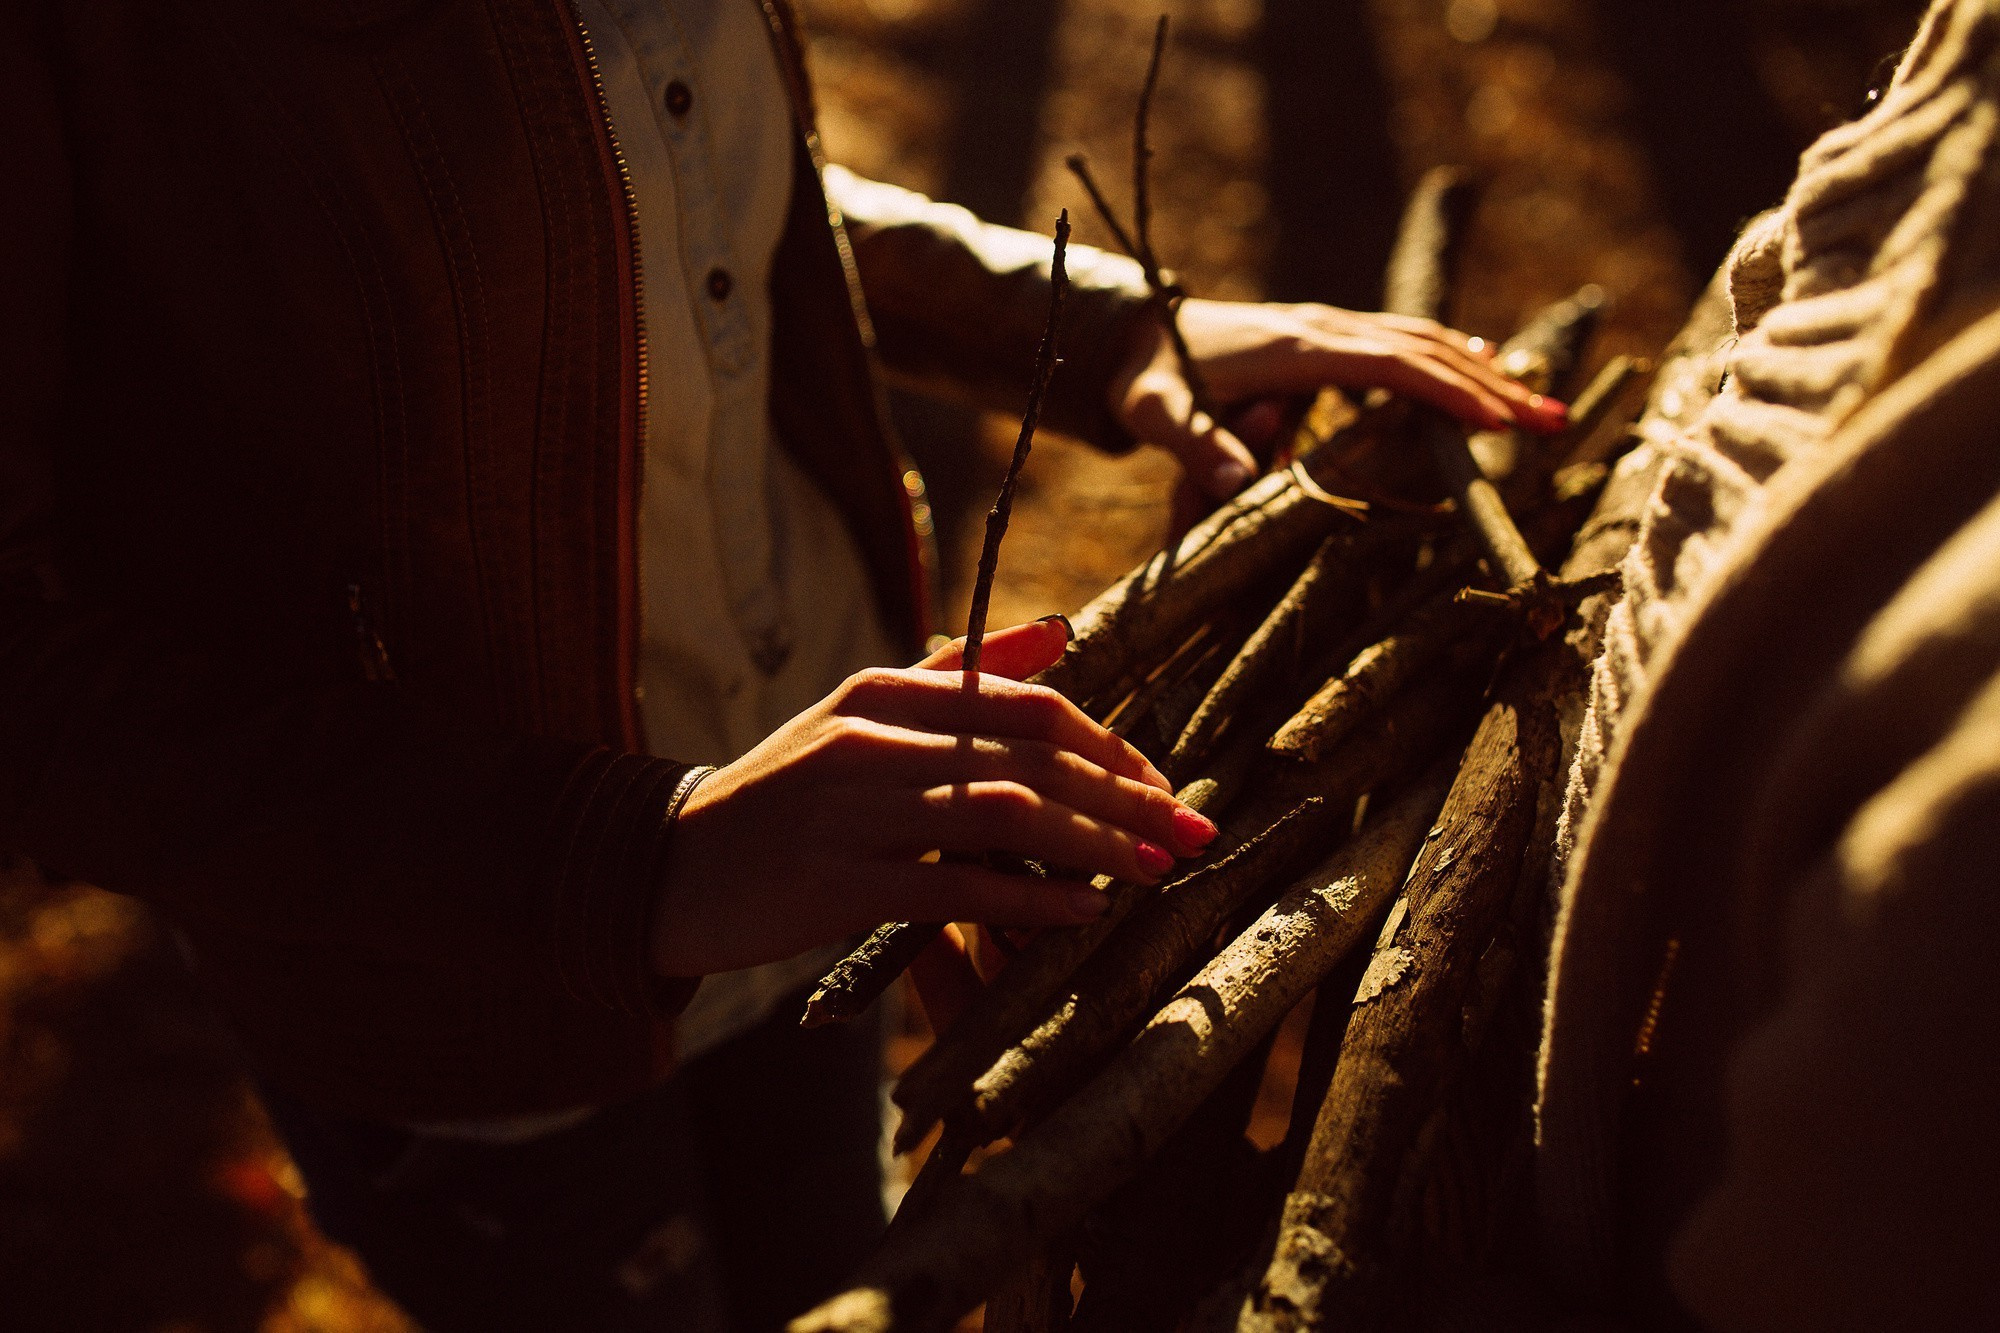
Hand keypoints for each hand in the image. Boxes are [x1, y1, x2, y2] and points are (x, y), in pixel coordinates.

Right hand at [650, 618, 1218, 978]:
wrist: (666, 867)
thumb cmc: (781, 799)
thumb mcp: (860, 718)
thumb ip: (957, 674)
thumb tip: (1057, 633)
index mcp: (883, 692)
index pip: (1023, 702)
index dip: (1106, 743)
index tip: (1161, 784)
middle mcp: (871, 738)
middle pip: (1028, 753)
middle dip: (1124, 795)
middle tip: (1190, 831)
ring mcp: (851, 808)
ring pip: (1001, 811)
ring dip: (1093, 843)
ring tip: (1154, 870)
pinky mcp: (836, 881)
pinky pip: (953, 885)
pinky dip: (1026, 898)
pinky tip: (1078, 913)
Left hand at [1111, 297, 1570, 503]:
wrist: (1138, 334)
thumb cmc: (1149, 381)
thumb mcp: (1158, 416)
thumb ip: (1195, 446)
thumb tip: (1235, 483)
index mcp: (1299, 350)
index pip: (1392, 365)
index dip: (1447, 392)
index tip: (1497, 423)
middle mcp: (1327, 329)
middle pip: (1427, 351)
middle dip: (1493, 386)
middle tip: (1553, 422)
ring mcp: (1333, 327)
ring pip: (1425, 341)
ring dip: (1485, 372)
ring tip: (1541, 405)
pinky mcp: (1333, 336)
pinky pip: (1405, 341)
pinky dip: (1452, 354)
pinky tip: (1488, 364)